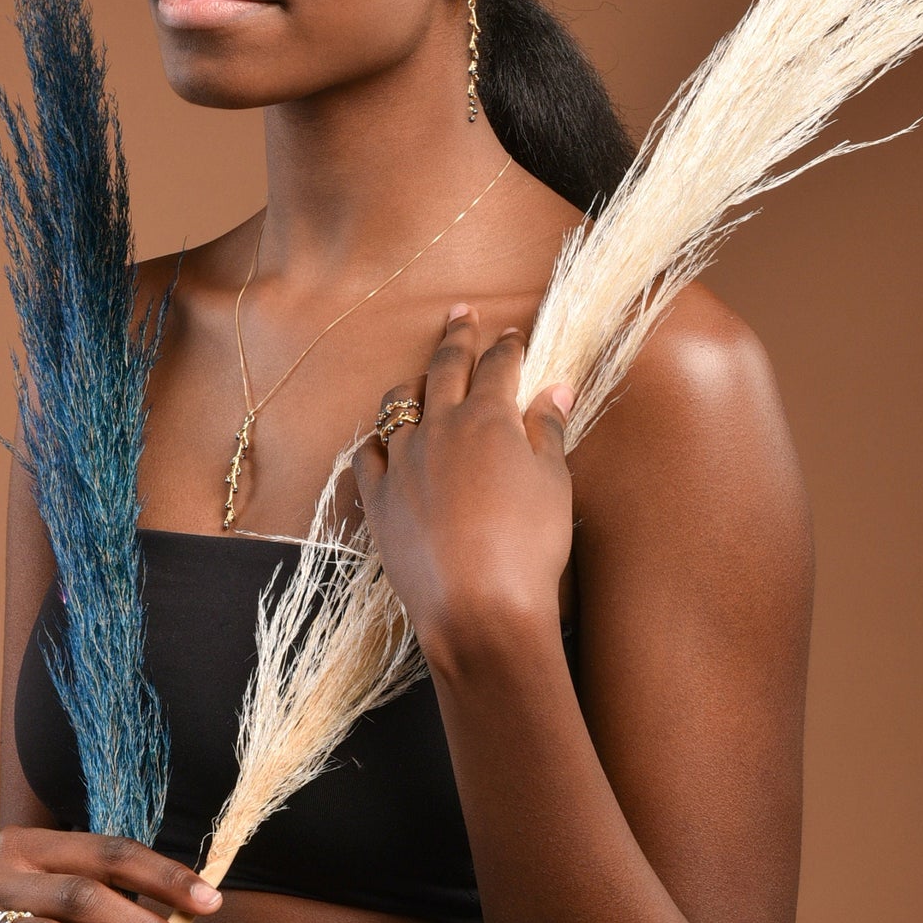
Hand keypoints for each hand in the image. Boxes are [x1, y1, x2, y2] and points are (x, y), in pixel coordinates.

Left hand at [350, 303, 575, 664]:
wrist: (479, 608)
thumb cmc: (529, 546)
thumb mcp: (553, 484)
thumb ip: (548, 431)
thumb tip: (555, 389)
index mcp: (487, 418)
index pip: (498, 366)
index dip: (508, 347)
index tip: (513, 335)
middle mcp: (439, 428)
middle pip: (445, 368)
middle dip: (456, 337)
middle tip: (461, 314)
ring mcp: (402, 462)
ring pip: (398, 405)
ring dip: (413, 385)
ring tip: (421, 379)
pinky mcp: (378, 498)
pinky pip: (367, 454)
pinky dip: (376, 441)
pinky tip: (383, 441)